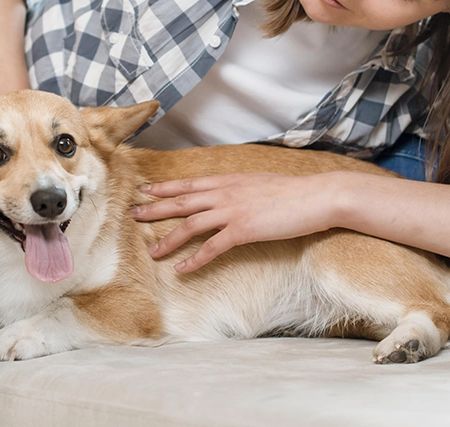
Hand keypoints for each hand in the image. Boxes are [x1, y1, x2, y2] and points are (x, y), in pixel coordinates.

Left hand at [130, 172, 346, 272]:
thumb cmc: (293, 192)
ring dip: (168, 239)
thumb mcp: (260, 182)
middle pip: (181, 201)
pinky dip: (194, 260)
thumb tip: (229, 193)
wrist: (316, 197)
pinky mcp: (243, 230)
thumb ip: (240, 188)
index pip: (188, 183)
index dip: (164, 187)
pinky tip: (181, 270)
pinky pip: (212, 247)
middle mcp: (225, 193)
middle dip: (154, 208)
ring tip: (151, 251)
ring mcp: (233, 211)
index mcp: (229, 180)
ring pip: (190, 224)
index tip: (145, 190)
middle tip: (133, 214)